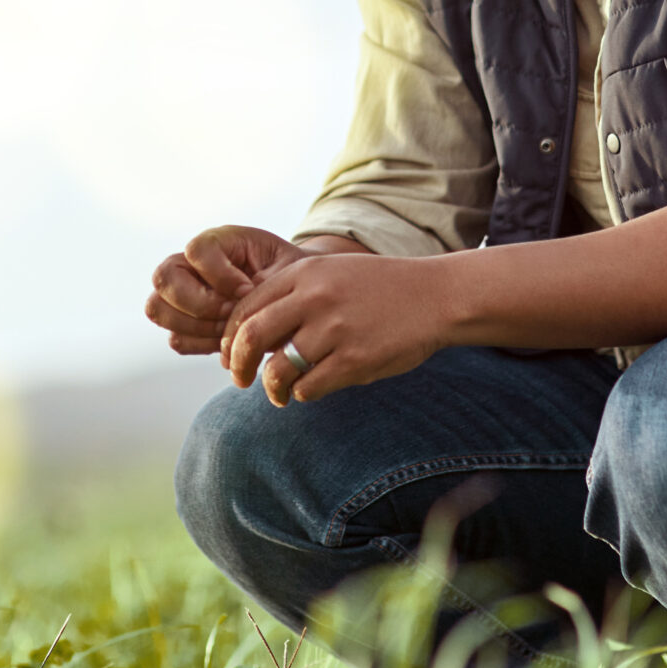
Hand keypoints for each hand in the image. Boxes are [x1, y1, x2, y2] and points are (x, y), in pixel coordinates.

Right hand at [145, 225, 306, 357]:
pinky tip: (228, 340)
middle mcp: (191, 265)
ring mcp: (182, 295)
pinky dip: (202, 344)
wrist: (295, 298)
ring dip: (198, 326)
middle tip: (232, 313)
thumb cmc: (291, 278)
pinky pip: (177, 339)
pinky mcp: (185, 324)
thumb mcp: (288, 269)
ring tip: (232, 328)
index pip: (195, 250)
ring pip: (159, 310)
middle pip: (163, 278)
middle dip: (199, 303)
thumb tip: (235, 309)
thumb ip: (262, 283)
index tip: (250, 290)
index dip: (220, 275)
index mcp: (218, 242)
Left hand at [222, 252, 455, 406]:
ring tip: (278, 394)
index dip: (231, 337)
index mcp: (304, 273)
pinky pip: (309, 387)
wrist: (435, 296)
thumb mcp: (332, 273)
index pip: (245, 308)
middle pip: (251, 338)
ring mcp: (335, 330)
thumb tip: (249, 337)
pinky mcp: (355, 361)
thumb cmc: (379, 289)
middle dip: (238, 366)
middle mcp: (314, 298)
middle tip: (239, 379)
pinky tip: (308, 390)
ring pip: (278, 370)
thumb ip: (292, 296)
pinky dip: (301, 394)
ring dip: (272, 388)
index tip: (231, 354)